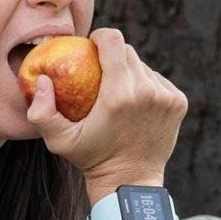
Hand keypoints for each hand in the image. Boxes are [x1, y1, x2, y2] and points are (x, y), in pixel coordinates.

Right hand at [24, 27, 185, 191]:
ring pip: (144, 67)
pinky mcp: (179, 102)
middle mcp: (147, 91)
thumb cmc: (91, 159)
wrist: (130, 182)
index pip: (113, 40)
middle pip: (128, 51)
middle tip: (101, 75)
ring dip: (130, 73)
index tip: (92, 48)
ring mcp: (166, 96)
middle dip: (113, 57)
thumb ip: (42, 112)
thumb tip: (42, 79)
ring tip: (118, 94)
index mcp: (119, 94)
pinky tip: (136, 104)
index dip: (100, 38)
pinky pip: (159, 81)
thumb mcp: (59, 141)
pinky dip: (147, 86)